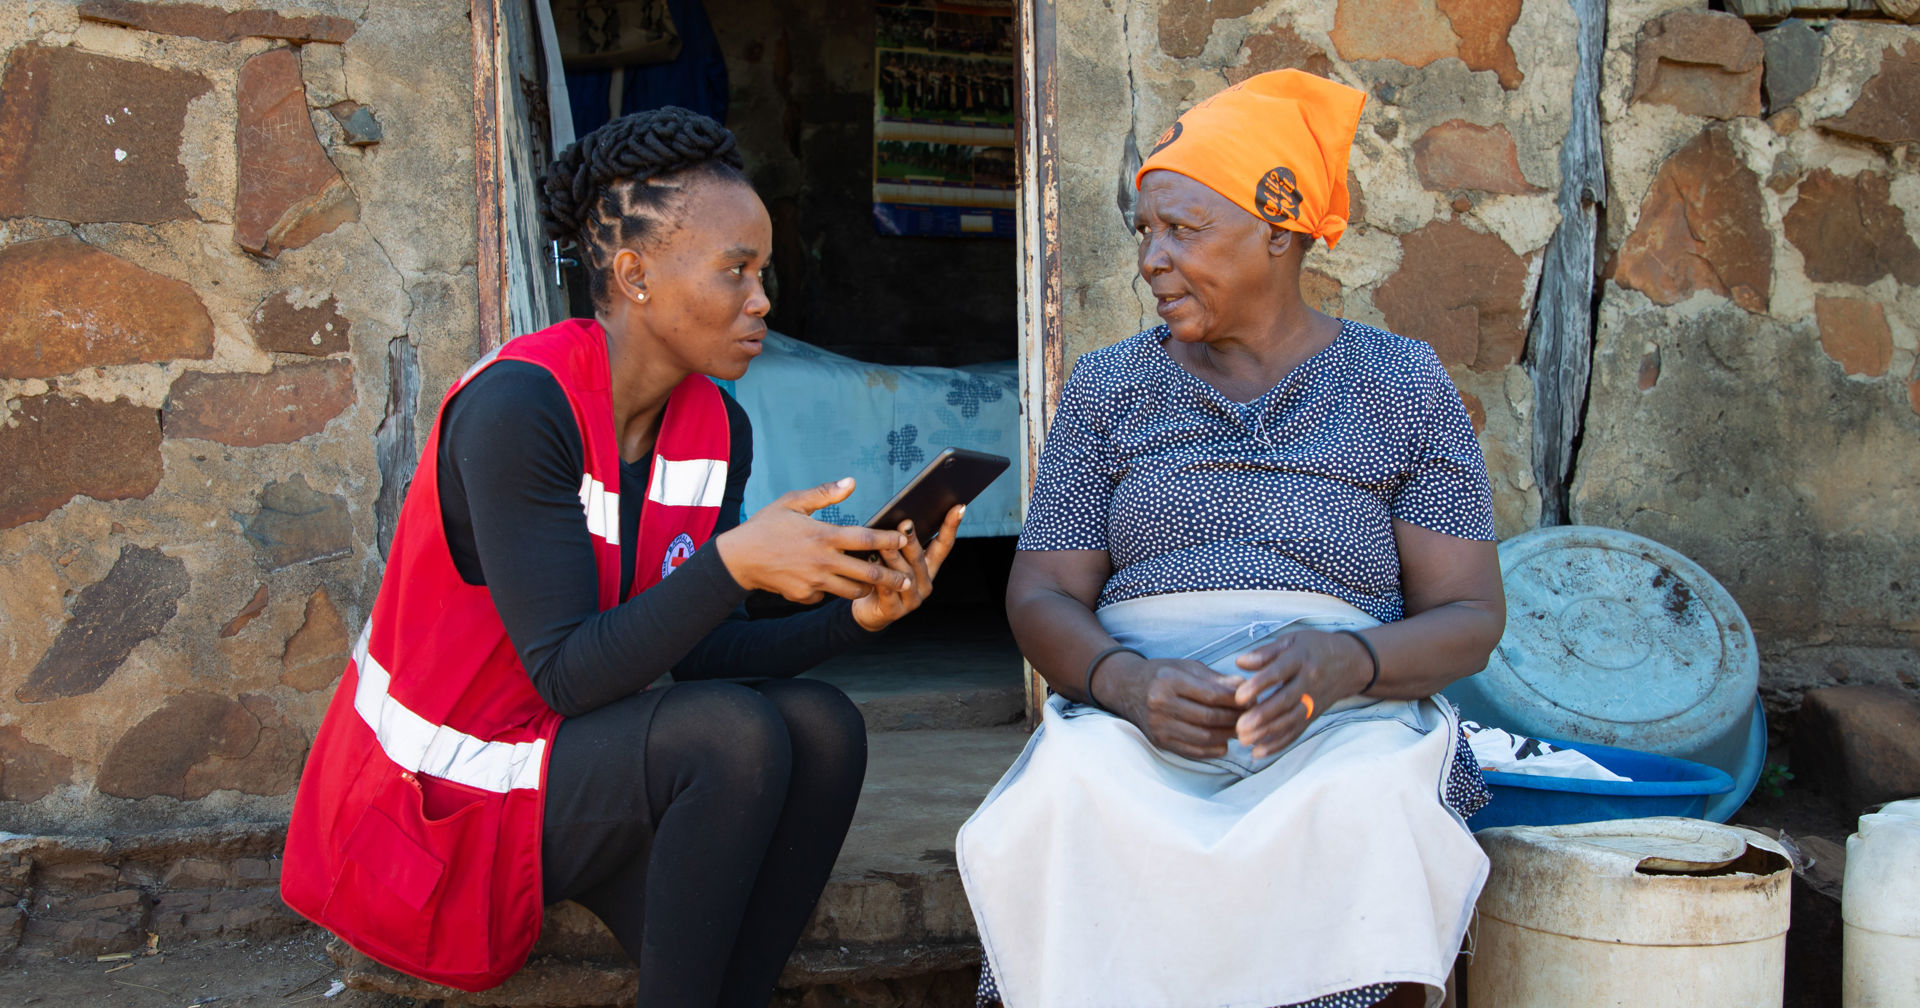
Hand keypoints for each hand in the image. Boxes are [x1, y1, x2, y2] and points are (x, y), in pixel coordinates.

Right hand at [714, 478, 911, 603]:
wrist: (738, 558)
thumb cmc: (766, 525)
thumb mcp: (792, 502)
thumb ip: (824, 493)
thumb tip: (851, 482)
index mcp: (824, 535)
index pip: (866, 538)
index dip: (889, 539)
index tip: (904, 539)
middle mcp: (823, 561)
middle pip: (869, 574)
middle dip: (893, 577)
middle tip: (907, 578)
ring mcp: (815, 582)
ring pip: (853, 591)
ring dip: (867, 587)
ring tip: (877, 584)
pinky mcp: (805, 596)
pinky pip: (827, 596)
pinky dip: (833, 590)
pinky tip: (834, 583)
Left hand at [851, 504, 963, 630]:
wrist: (868, 610)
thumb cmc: (881, 577)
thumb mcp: (893, 558)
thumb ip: (897, 543)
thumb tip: (897, 518)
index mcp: (928, 567)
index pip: (943, 545)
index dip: (951, 527)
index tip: (959, 507)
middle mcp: (925, 583)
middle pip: (919, 560)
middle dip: (912, 541)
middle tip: (906, 523)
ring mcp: (912, 599)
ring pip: (904, 576)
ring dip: (893, 559)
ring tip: (882, 545)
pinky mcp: (895, 612)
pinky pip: (888, 594)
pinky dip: (881, 580)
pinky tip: (872, 568)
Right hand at [1101, 654, 1244, 759]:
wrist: (1127, 688)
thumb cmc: (1162, 674)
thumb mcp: (1186, 667)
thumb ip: (1216, 679)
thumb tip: (1245, 689)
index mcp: (1169, 680)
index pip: (1211, 695)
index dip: (1236, 700)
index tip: (1253, 700)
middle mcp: (1160, 704)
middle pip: (1209, 717)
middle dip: (1236, 719)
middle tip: (1253, 717)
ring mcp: (1158, 726)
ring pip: (1203, 737)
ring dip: (1228, 736)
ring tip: (1242, 730)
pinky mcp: (1159, 741)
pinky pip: (1192, 751)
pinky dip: (1213, 750)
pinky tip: (1224, 743)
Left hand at [1230, 630, 1371, 757]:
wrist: (1351, 662)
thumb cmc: (1313, 648)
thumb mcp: (1291, 640)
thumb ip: (1265, 652)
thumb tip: (1240, 662)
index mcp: (1300, 659)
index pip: (1279, 672)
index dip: (1259, 685)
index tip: (1239, 697)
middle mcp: (1309, 682)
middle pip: (1286, 701)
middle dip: (1263, 716)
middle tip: (1240, 727)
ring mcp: (1313, 701)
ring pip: (1291, 720)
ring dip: (1268, 733)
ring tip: (1244, 740)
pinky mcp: (1314, 715)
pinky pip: (1296, 731)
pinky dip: (1278, 743)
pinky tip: (1259, 752)